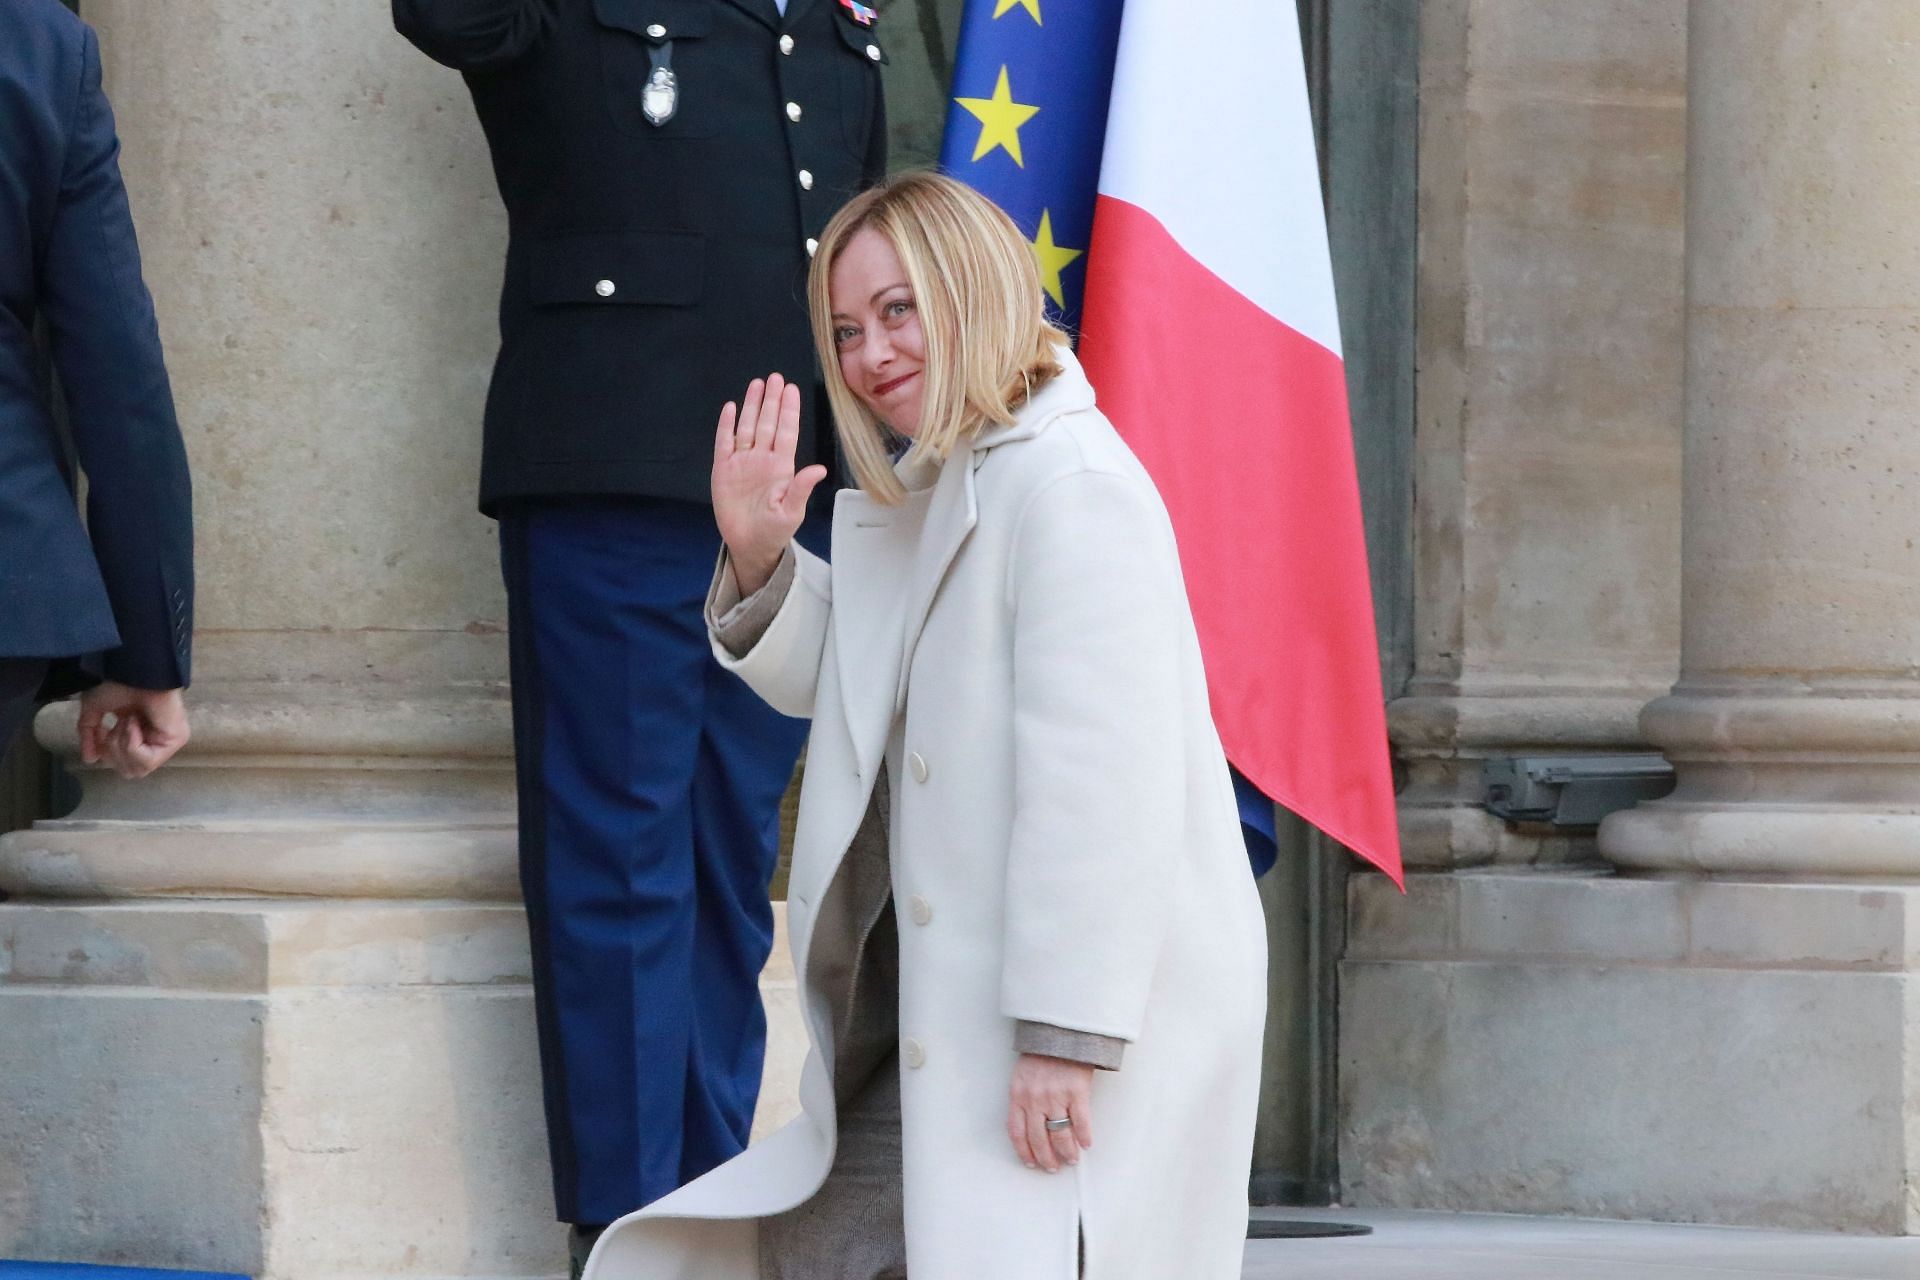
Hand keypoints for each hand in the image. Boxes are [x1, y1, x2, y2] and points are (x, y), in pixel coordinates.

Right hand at [75, 682, 189, 778]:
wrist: (130, 670)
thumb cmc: (115, 683)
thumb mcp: (95, 712)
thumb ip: (90, 736)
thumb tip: (89, 760)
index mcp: (139, 734)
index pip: (122, 765)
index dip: (106, 752)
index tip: (102, 731)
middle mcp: (156, 740)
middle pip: (129, 772)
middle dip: (113, 751)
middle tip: (114, 726)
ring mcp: (167, 741)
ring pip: (137, 769)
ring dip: (121, 744)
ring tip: (125, 720)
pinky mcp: (175, 739)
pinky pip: (147, 760)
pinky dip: (132, 742)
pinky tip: (133, 722)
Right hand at [712, 373, 828, 595]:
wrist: (749, 545)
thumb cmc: (774, 530)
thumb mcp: (790, 513)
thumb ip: (801, 489)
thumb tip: (819, 469)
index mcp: (781, 468)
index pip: (786, 433)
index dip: (788, 411)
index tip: (791, 389)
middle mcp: (762, 460)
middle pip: (767, 423)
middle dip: (772, 401)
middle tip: (776, 378)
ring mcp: (742, 463)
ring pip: (747, 427)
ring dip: (752, 406)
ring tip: (757, 384)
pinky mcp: (723, 470)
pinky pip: (724, 443)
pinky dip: (727, 426)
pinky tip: (731, 408)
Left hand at [1007, 1054, 1093, 1172]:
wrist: (1061, 1032)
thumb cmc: (1041, 1054)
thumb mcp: (1022, 1076)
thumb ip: (1024, 1099)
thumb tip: (1030, 1126)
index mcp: (1018, 1095)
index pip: (1017, 1133)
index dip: (1024, 1152)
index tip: (1031, 1163)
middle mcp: (1035, 1099)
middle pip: (1039, 1139)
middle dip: (1046, 1158)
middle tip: (1053, 1167)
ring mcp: (1055, 1096)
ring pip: (1060, 1134)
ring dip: (1066, 1151)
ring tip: (1071, 1159)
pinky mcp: (1076, 1092)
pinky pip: (1080, 1121)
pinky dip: (1083, 1136)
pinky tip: (1086, 1144)